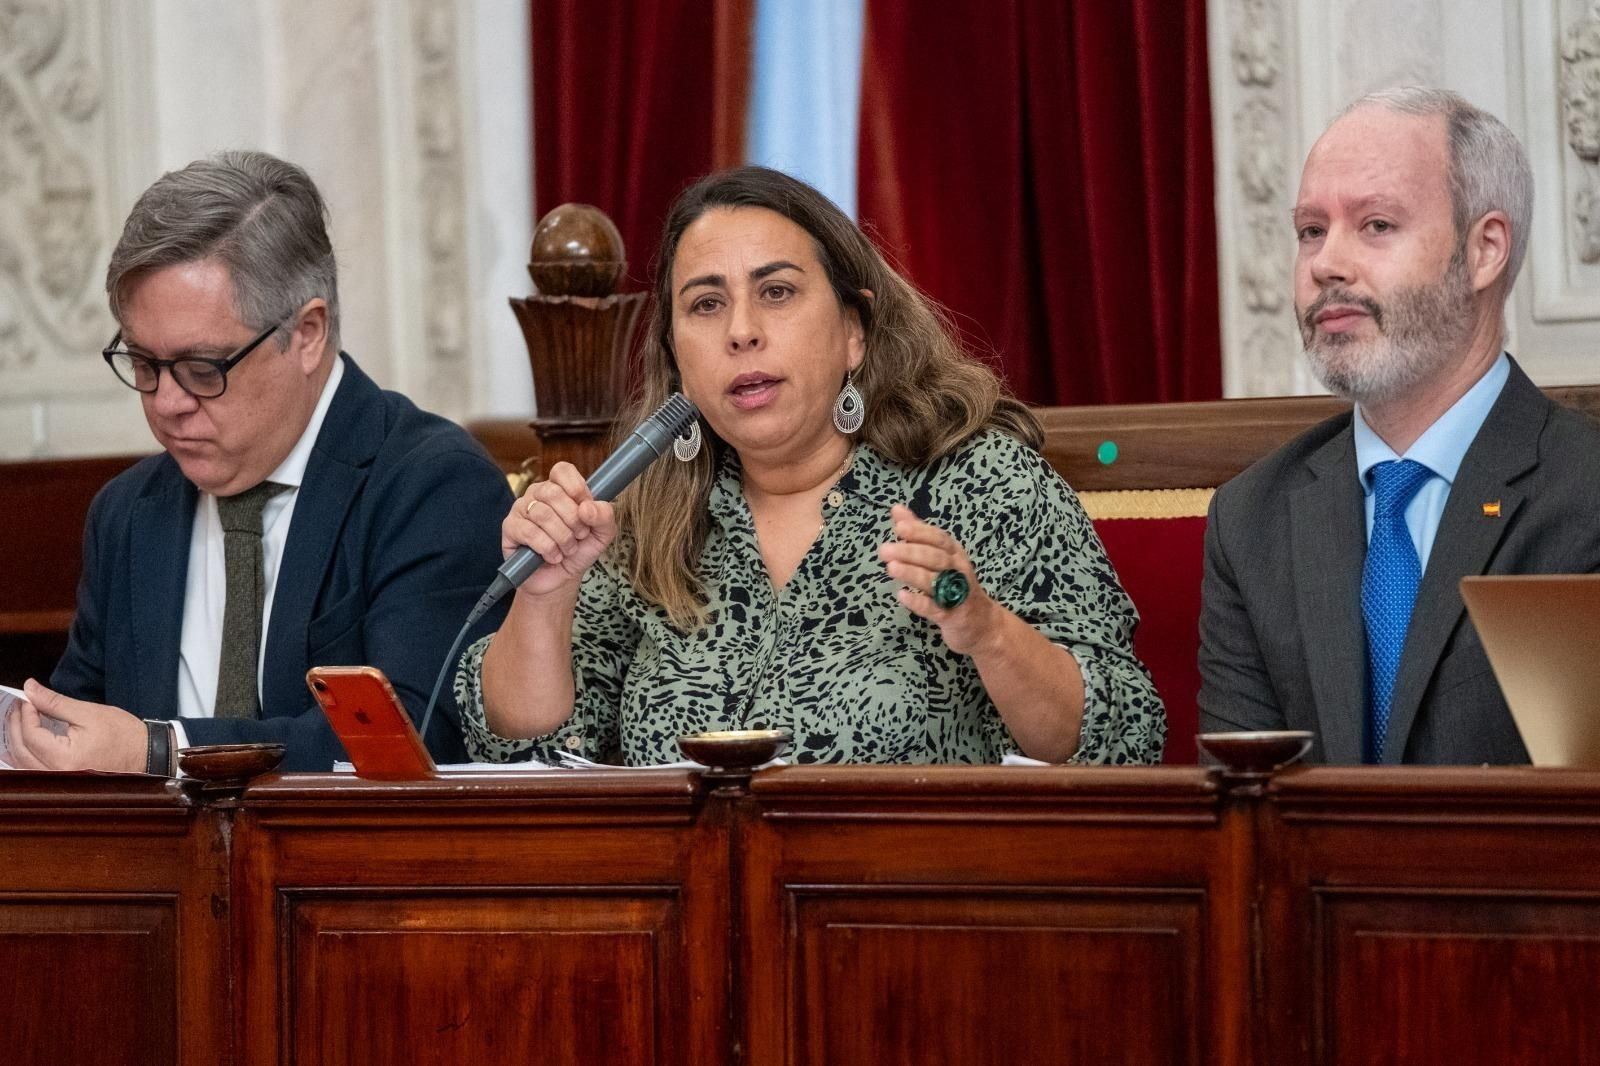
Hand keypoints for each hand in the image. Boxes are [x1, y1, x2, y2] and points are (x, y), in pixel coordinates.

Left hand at [4, 679, 146, 772]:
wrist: (145, 754)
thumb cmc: (123, 734)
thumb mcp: (89, 712)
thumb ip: (55, 702)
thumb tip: (30, 689)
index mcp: (65, 758)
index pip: (31, 734)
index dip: (25, 713)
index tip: (28, 698)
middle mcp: (57, 774)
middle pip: (20, 749)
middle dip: (16, 724)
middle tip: (21, 705)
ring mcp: (58, 780)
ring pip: (21, 762)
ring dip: (16, 739)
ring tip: (20, 719)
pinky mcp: (61, 780)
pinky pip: (30, 768)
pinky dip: (24, 753)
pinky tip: (24, 740)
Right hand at [504, 462, 617, 597]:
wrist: (561, 579)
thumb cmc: (578, 551)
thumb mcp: (602, 534)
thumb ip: (605, 516)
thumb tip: (588, 507)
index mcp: (560, 488)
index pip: (562, 470)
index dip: (577, 488)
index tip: (585, 508)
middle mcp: (538, 494)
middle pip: (553, 492)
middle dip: (573, 520)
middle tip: (579, 535)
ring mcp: (521, 509)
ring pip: (542, 514)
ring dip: (562, 537)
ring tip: (567, 548)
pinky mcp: (510, 528)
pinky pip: (530, 532)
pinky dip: (548, 548)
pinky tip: (553, 555)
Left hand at [878, 503, 1000, 655]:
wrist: (982, 623)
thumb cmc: (955, 584)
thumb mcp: (940, 556)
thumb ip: (918, 533)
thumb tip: (896, 509)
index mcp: (954, 553)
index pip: (939, 538)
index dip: (920, 532)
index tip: (900, 526)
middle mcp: (958, 570)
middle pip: (935, 558)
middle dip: (910, 552)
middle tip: (885, 550)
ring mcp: (956, 594)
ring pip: (935, 581)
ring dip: (913, 573)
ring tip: (891, 567)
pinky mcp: (951, 616)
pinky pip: (934, 608)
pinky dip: (919, 602)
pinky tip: (902, 595)